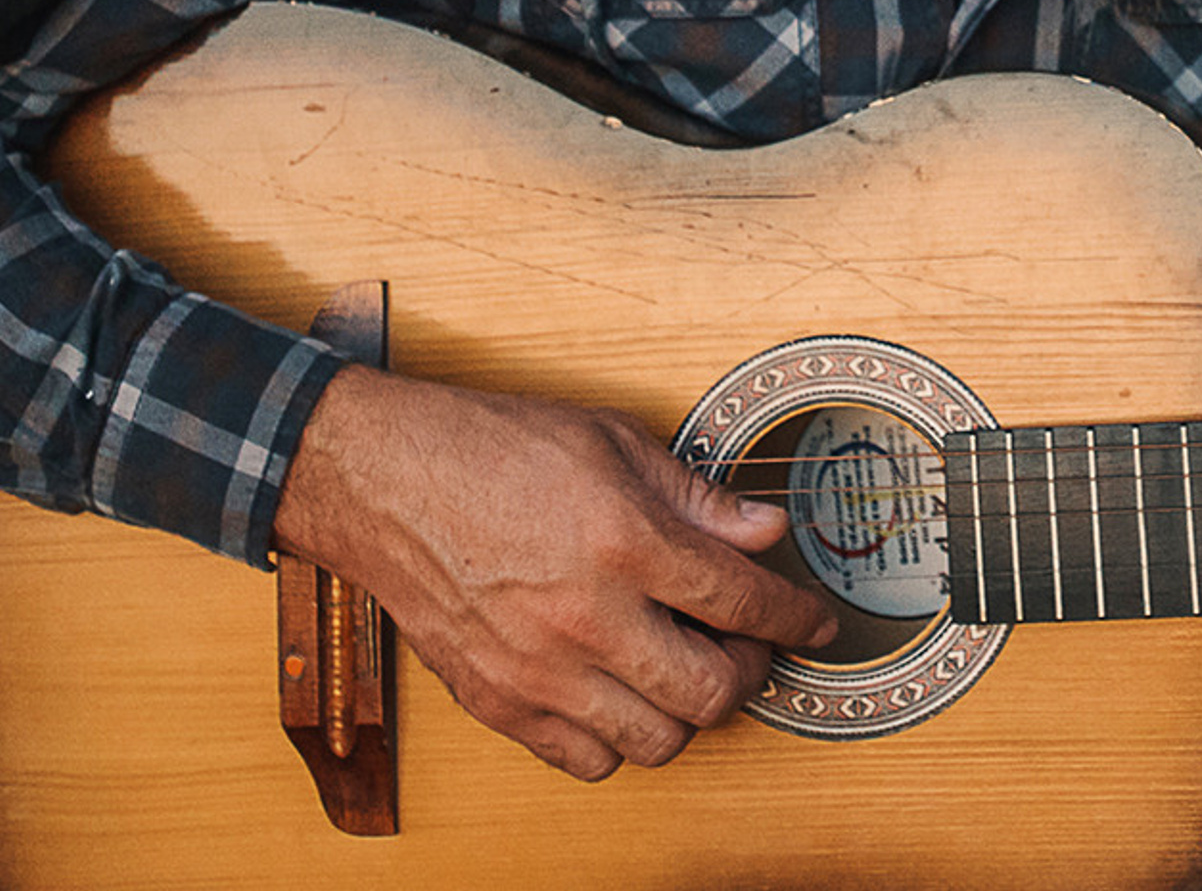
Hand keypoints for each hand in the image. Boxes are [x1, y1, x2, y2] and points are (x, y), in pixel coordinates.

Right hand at [273, 368, 835, 780]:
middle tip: (748, 647)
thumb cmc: (493, 449)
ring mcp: (539, 672)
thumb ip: (696, 496)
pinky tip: (624, 694)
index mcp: (625, 542)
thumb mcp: (611, 441)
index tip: (814, 625)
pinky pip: (584, 760)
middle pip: (709, 691)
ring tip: (688, 670)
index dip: (795, 619)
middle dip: (748, 674)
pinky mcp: (498, 704)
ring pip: (654, 739)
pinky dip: (619, 740)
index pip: (742, 602)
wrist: (387, 482)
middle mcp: (587, 618)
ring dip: (687, 712)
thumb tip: (765, 529)